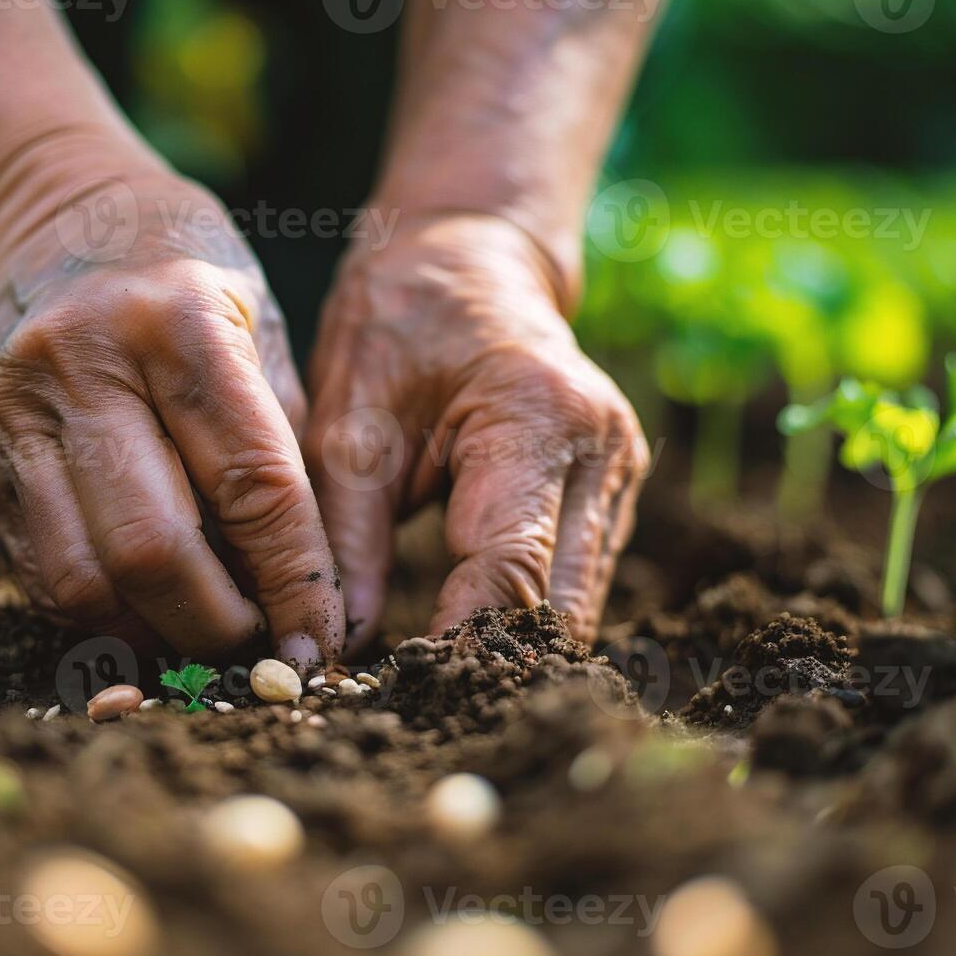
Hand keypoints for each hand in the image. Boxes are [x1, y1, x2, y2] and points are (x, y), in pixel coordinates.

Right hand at [0, 180, 342, 664]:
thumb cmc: (190, 279)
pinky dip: (102, 611)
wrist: (61, 222)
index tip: (321, 641)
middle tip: (259, 647)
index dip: (294, 581)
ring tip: (203, 630)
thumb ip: (283, 446)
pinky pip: (40, 573)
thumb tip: (308, 593)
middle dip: (217, 625)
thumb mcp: (262, 327)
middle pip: (151, 551)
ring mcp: (15, 413)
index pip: (252, 486)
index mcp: (177, 322)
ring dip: (151, 633)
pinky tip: (147, 605)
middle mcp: (81, 364)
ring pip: (81, 581)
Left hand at [306, 213, 646, 648]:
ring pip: (575, 605)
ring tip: (429, 672)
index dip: (458, 639)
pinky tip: (463, 630)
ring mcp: (619, 473)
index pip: (511, 567)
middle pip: (560, 605)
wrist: (468, 259)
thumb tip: (336, 647)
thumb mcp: (348, 419)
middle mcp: (600, 449)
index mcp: (537, 416)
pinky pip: (574, 580)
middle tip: (407, 696)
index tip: (396, 686)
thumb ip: (345, 536)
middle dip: (488, 657)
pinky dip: (522, 612)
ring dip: (509, 642)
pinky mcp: (611, 494)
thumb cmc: (397, 323)